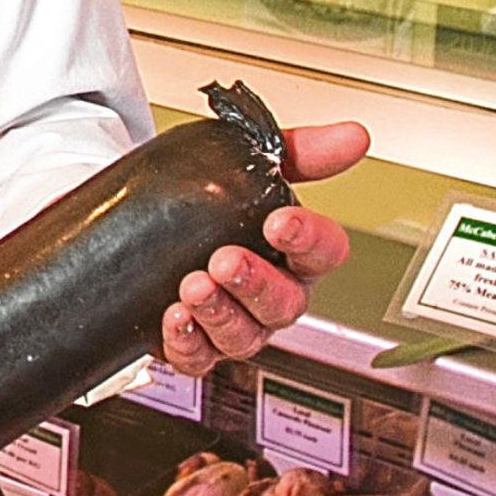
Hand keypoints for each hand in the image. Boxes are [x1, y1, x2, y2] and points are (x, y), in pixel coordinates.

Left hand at [160, 122, 368, 375]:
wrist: (143, 221)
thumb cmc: (206, 199)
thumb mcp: (246, 165)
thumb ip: (299, 152)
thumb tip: (353, 136)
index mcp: (294, 252)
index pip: (324, 251)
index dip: (309, 239)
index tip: (279, 222)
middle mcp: (271, 294)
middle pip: (286, 304)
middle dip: (256, 283)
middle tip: (226, 260)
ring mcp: (235, 323)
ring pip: (245, 336)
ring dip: (220, 313)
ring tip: (193, 287)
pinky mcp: (195, 345)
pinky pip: (199, 358)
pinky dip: (188, 343)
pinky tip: (174, 319)